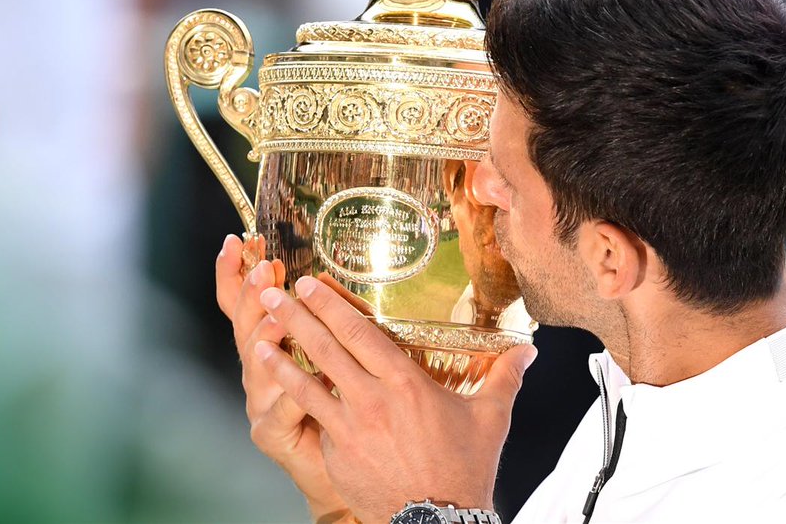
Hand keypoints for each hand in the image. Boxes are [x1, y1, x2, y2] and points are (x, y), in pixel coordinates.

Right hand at [215, 235, 349, 522]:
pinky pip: (277, 410)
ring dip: (266, 338)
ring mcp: (260, 400)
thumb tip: (323, 277)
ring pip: (255, 366)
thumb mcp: (340, 351)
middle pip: (245, 326)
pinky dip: (288, 394)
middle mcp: (258, 369)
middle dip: (253, 295)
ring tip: (279, 318)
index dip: (235, 273)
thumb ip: (332, 317)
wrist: (343, 461)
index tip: (238, 243)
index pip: (243, 303)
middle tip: (265, 270)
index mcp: (271, 345)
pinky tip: (299, 381)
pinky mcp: (270, 432)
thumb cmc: (343, 402)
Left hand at [252, 274, 537, 523]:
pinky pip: (311, 418)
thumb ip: (504, 378)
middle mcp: (373, 400)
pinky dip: (290, 397)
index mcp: (407, 383)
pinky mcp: (336, 453)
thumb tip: (527, 352)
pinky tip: (276, 385)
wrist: (437, 521)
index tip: (310, 285)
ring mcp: (349, 428)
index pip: (360, 333)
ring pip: (306, 382)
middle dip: (295, 317)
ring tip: (257, 335)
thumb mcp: (491, 419)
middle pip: (325, 348)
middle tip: (271, 292)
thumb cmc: (464, 470)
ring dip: (279, 355)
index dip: (331, 306)